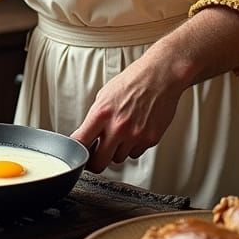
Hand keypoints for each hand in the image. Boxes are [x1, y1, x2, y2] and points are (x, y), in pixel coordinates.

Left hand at [70, 50, 185, 171]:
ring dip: (117, 150)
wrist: (160, 76)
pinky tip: (136, 130)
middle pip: (99, 162)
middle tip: (97, 155)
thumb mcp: (105, 95)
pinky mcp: (150, 139)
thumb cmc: (133, 81)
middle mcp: (118, 127)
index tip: (79, 154)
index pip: (81, 143)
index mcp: (102, 113)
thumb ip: (96, 118)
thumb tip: (88, 136)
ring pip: (119, 159)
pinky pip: (135, 153)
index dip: (77, 152)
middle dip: (96, 161)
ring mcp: (135, 135)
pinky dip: (134, 146)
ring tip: (123, 133)